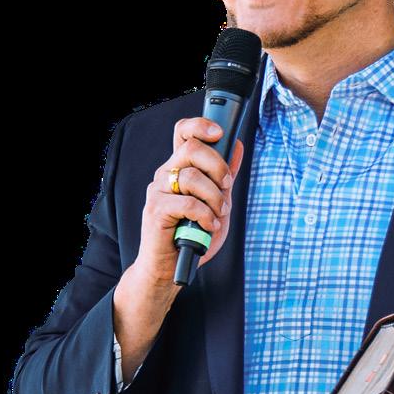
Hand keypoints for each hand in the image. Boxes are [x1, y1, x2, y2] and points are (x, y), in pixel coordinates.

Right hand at [136, 116, 243, 286]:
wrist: (170, 269)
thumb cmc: (192, 235)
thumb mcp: (216, 202)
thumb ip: (224, 176)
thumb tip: (237, 146)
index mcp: (178, 167)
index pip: (183, 132)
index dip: (201, 125)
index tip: (220, 133)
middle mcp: (165, 174)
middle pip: (191, 148)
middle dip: (218, 167)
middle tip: (226, 188)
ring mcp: (157, 191)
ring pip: (192, 177)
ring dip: (215, 198)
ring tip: (218, 215)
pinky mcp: (156, 211)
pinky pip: (188, 203)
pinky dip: (206, 216)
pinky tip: (208, 227)